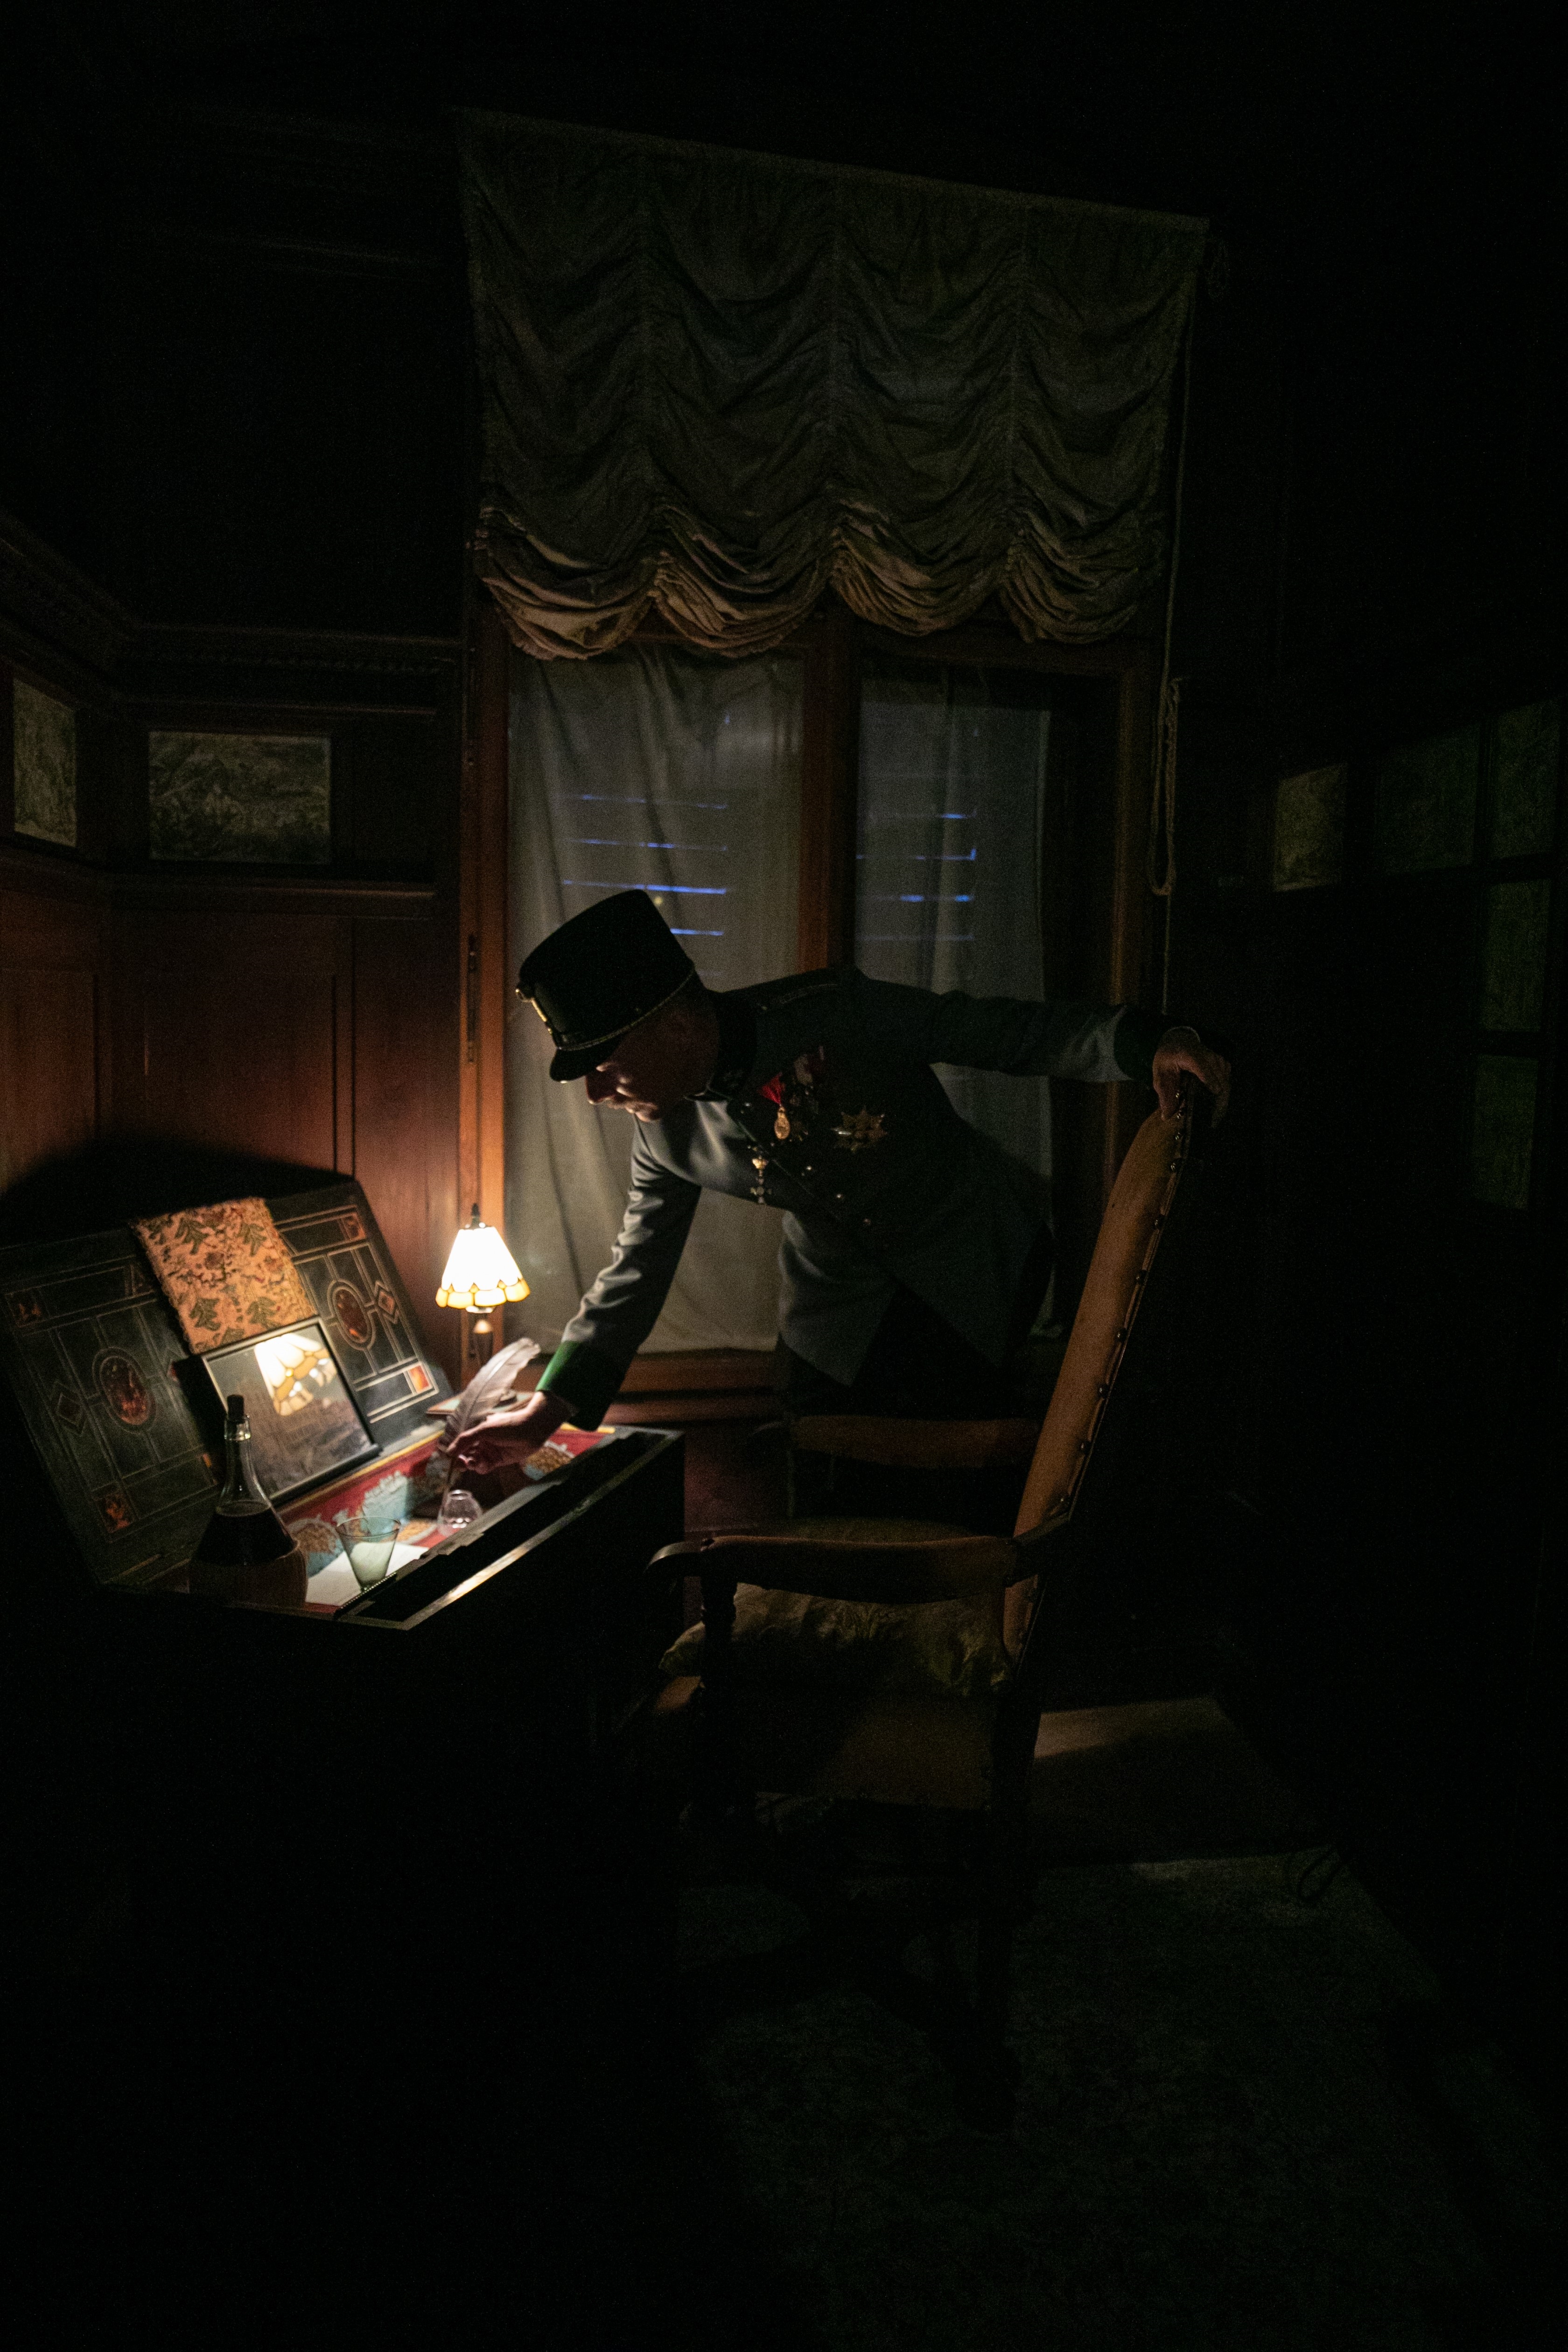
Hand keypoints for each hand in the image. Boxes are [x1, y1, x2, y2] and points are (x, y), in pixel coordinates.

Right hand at [450, 1387, 571, 1477]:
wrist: (530, 1431)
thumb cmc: (507, 1426)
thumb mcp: (483, 1430)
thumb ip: (465, 1440)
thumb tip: (448, 1452)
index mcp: (478, 1431)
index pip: (462, 1442)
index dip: (455, 1450)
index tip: (450, 1457)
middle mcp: (483, 1441)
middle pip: (467, 1454)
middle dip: (463, 1459)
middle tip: (460, 1464)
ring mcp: (491, 1451)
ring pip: (475, 1461)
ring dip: (472, 1463)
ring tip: (474, 1462)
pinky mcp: (498, 1460)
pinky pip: (485, 1467)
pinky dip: (481, 1467)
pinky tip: (482, 1464)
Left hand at [1152, 1026, 1230, 1124]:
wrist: (1178, 1042)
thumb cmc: (1168, 1059)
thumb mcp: (1160, 1074)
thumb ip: (1164, 1094)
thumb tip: (1167, 1115)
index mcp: (1189, 1055)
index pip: (1201, 1065)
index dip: (1209, 1078)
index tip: (1215, 1092)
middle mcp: (1207, 1055)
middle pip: (1219, 1076)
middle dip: (1219, 1098)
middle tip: (1213, 1120)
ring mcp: (1216, 1059)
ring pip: (1226, 1080)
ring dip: (1222, 1099)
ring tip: (1215, 1118)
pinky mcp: (1222, 1064)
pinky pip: (1227, 1080)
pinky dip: (1224, 1093)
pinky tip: (1218, 1107)